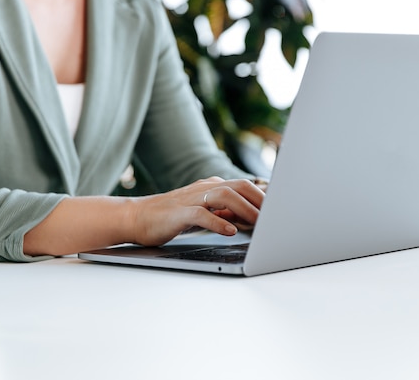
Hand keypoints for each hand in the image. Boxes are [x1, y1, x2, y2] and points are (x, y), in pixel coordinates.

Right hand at [129, 177, 264, 246]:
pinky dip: (218, 222)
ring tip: (259, 223)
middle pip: (239, 186)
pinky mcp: (179, 212)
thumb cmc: (171, 217)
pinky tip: (230, 231)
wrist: (136, 217)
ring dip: (244, 209)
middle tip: (276, 217)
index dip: (264, 196)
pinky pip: (201, 214)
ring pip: (224, 196)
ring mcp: (191, 198)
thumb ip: (225, 212)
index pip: (244, 186)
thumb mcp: (203, 212)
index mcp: (212, 187)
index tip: (282, 210)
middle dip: (260, 200)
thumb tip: (252, 218)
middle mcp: (204, 189)